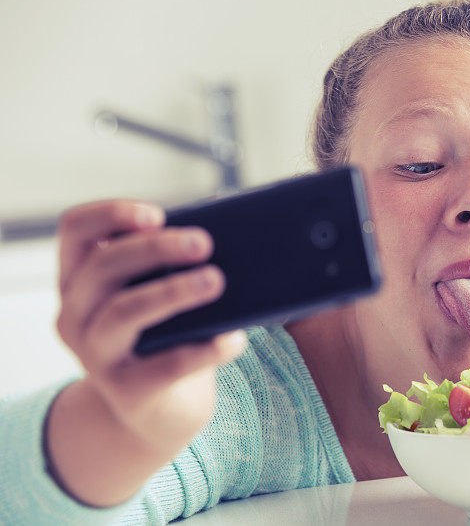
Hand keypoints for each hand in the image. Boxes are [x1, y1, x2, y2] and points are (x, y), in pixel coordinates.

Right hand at [55, 199, 248, 448]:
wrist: (157, 413)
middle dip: (154, 248)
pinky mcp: (128, 392)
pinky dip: (205, 349)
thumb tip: (220, 234)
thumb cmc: (164, 336)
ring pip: (124, 312)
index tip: (156, 214)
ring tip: (216, 281)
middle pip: (104, 266)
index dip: (110, 214)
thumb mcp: (154, 295)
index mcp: (79, 280)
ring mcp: (96, 356)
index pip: (75, 230)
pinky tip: (235, 339)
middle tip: (203, 243)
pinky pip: (165, 366)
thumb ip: (169, 265)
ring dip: (173, 291)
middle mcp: (76, 315)